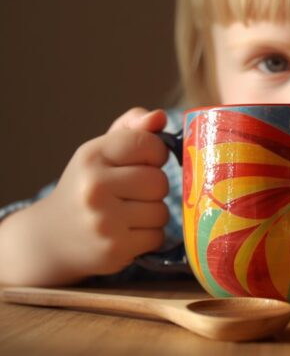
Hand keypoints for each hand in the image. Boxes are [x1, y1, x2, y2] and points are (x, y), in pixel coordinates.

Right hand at [0, 108, 169, 284]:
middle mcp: (94, 186)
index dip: (155, 154)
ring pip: (162, 211)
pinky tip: (127, 232)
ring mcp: (103, 220)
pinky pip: (157, 236)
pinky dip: (148, 236)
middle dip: (153, 188)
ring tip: (127, 213)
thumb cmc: (88, 186)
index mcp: (92, 155)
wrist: (52, 237)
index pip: (148, 144)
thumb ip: (132, 128)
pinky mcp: (114, 248)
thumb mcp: (102, 152)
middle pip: (159, 181)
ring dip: (152, 213)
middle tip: (132, 193)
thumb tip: (159, 116)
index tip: (143, 162)